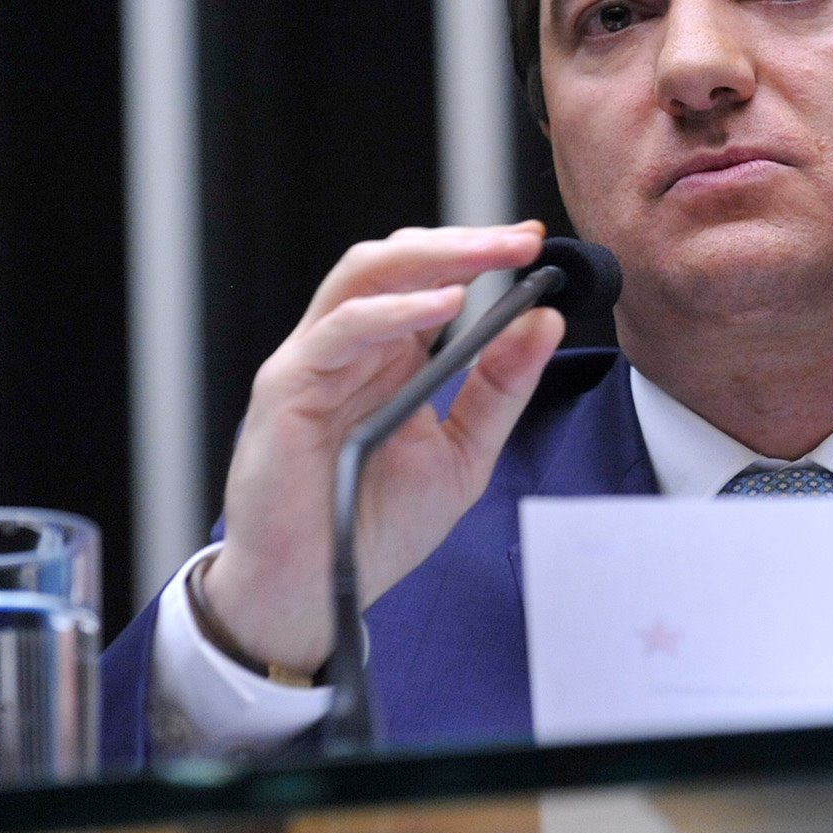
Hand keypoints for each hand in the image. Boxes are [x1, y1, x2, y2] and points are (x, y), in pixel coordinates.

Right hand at [201, 222, 565, 673]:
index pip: (432, 278)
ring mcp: (315, 361)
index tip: (536, 243)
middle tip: (521, 239)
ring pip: (363, 277)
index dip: (480, 252)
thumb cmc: (373, 526)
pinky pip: (338, 331)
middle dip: (464, 242)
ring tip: (489, 255)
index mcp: (391, 354)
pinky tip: (442, 306)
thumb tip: (544, 321)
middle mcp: (352, 346)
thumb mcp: (463, 455)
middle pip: (399, 261)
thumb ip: (500, 390)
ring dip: (432, 259)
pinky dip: (391, 311)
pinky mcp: (287, 388)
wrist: (316, 593)